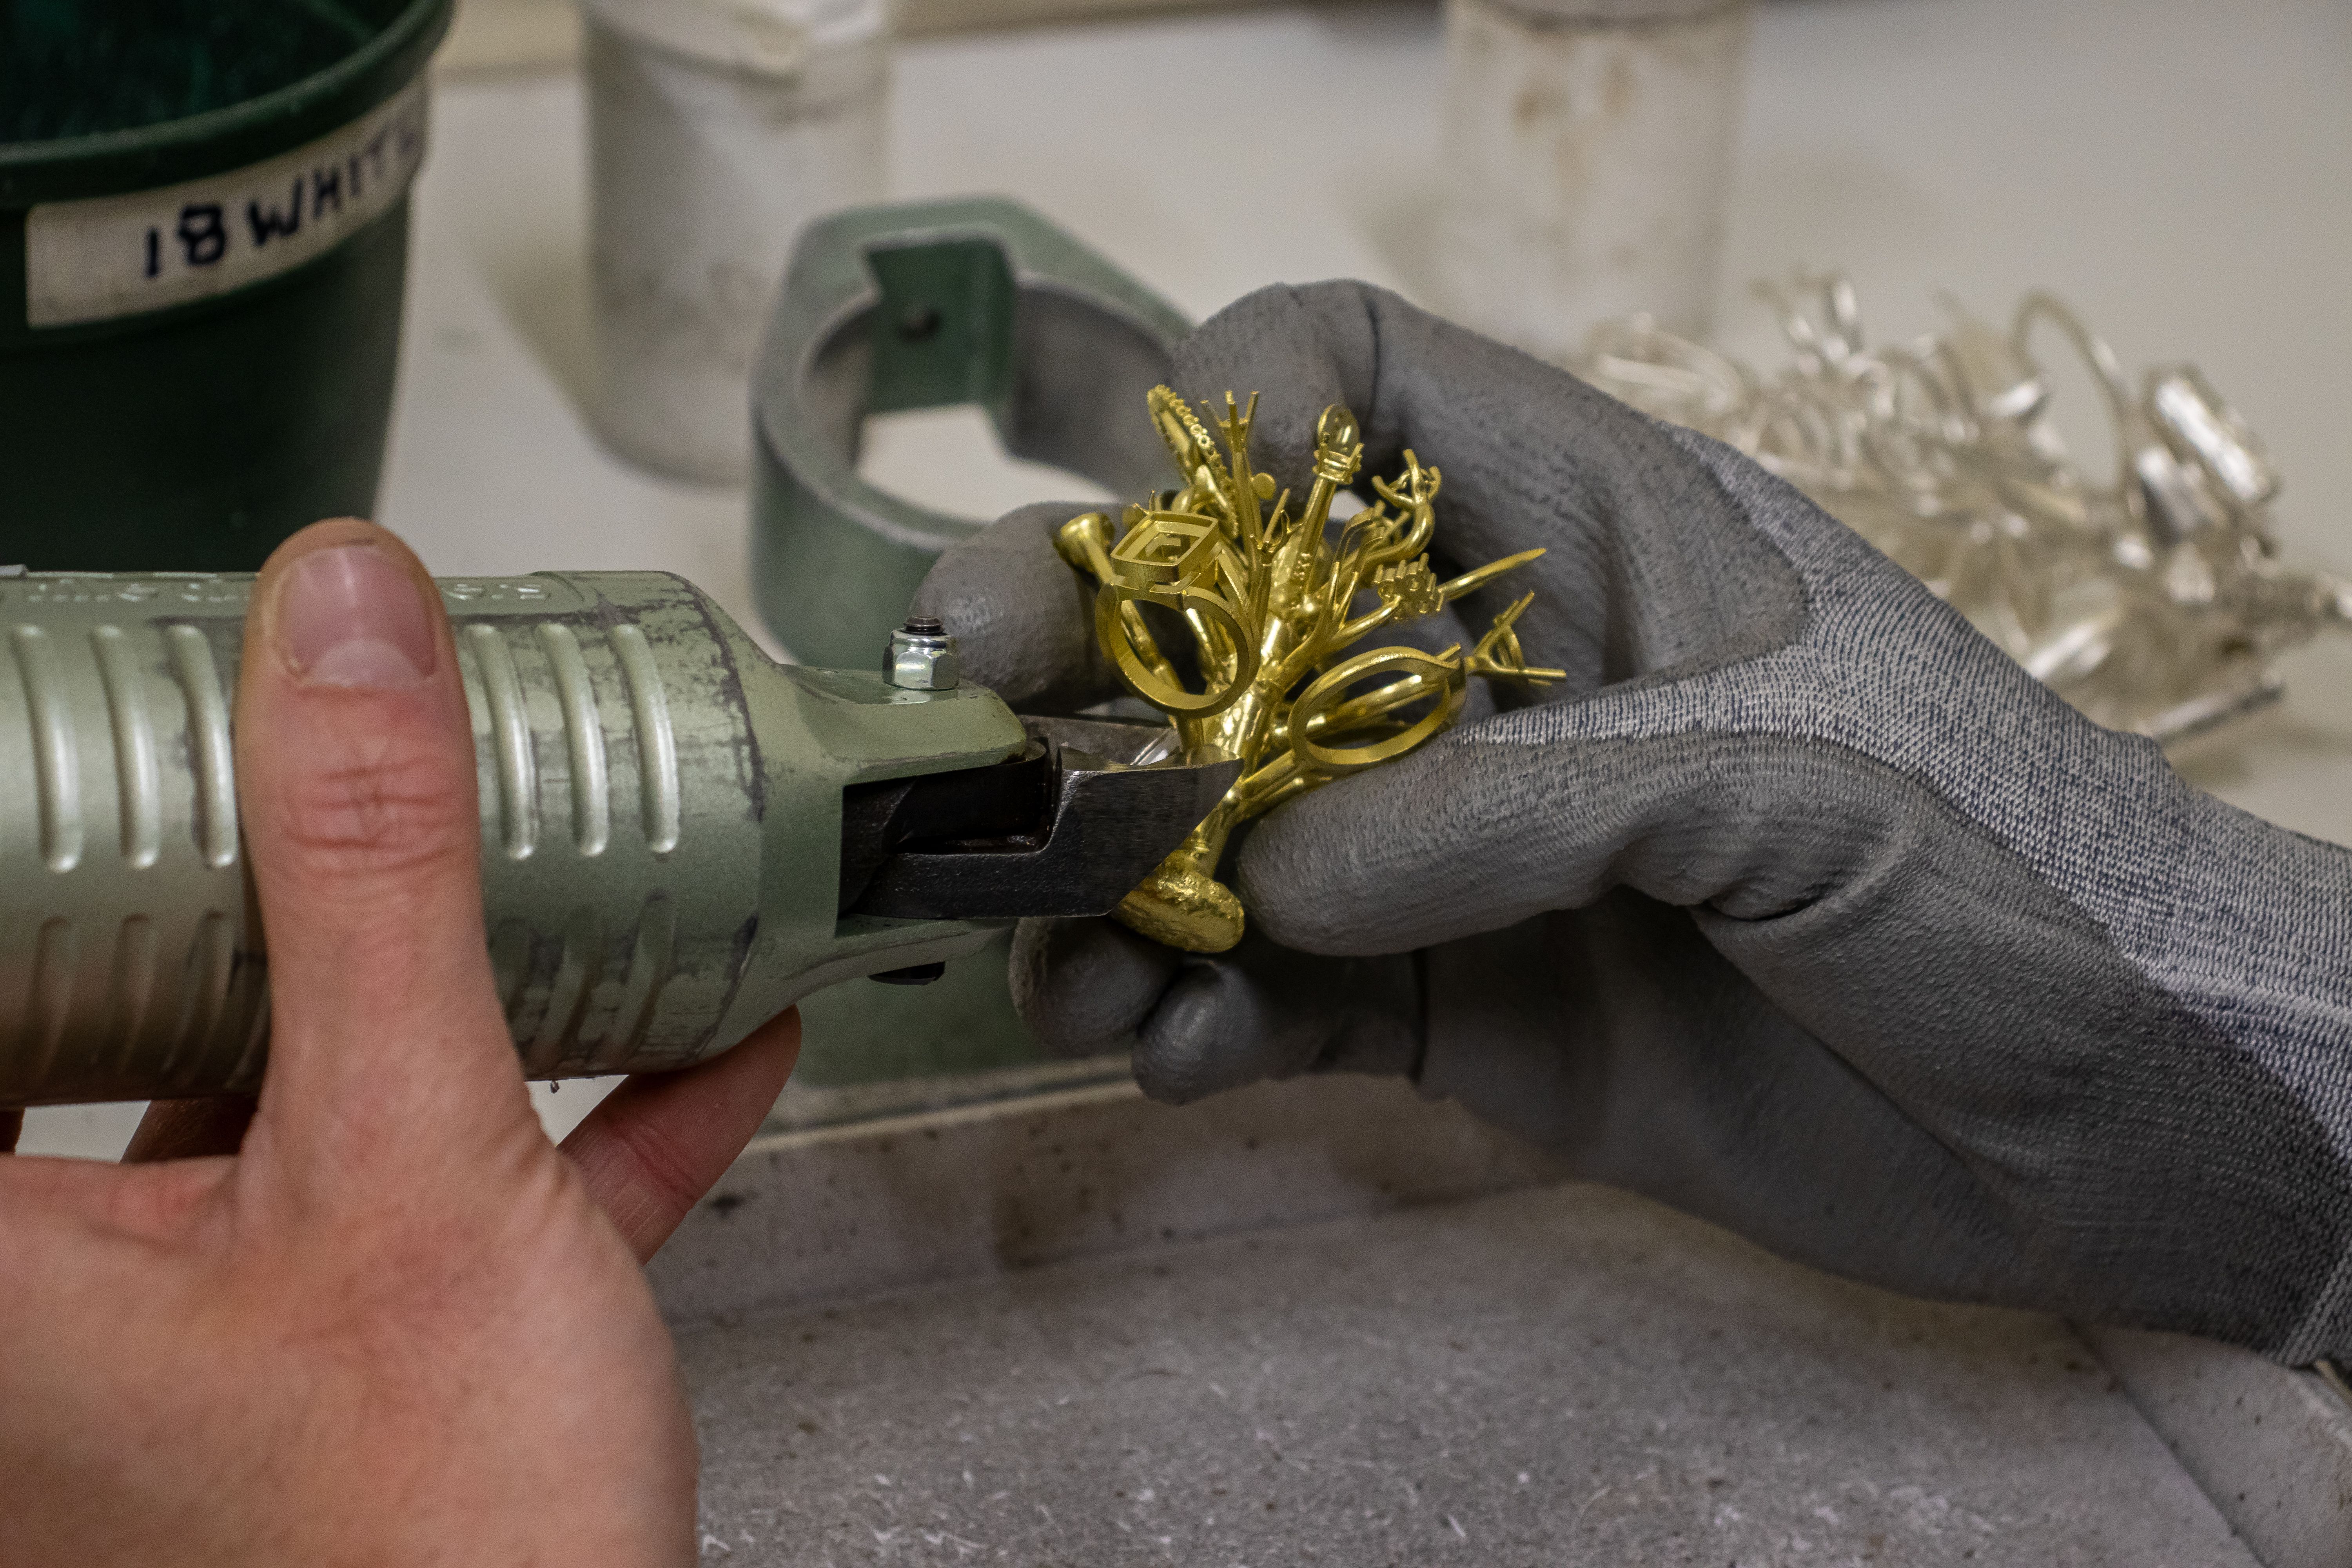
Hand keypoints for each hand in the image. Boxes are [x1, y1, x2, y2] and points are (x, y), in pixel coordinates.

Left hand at [0, 520, 797, 1564]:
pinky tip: (694, 1048)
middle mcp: (71, 1318)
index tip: (78, 733)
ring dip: (429, 996)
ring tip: (521, 874)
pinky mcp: (374, 1372)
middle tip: (297, 754)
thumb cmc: (438, 1554)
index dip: (18, 852)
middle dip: (248, 893)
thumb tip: (337, 627)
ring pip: (298, 1109)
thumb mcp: (410, 1152)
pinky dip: (558, 1121)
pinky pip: (439, 1199)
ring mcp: (226, 1350)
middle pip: (122, 1030)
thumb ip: (372, 875)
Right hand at [916, 282, 2351, 1362]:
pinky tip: (1162, 1051)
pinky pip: (1268, 996)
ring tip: (1063, 961)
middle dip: (1081, 639)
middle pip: (1224, 608)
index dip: (1239, 406)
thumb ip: (1524, 801)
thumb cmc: (2025, 879)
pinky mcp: (1452, 1015)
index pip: (1361, 384)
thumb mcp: (1800, 784)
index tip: (1167, 517)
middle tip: (970, 700)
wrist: (2130, 1121)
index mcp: (1592, 533)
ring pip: (1210, 824)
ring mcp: (1454, 853)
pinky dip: (1187, 1019)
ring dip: (1103, 877)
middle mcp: (1489, 677)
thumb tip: (1272, 867)